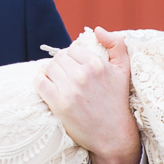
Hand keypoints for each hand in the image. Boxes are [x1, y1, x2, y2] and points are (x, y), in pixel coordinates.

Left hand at [36, 28, 140, 163]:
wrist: (113, 134)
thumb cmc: (117, 101)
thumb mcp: (124, 70)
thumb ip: (116, 45)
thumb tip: (97, 29)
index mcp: (97, 64)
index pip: (72, 50)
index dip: (71, 58)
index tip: (74, 68)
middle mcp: (83, 75)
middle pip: (59, 58)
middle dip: (60, 65)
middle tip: (64, 76)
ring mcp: (70, 90)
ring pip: (48, 68)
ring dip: (49, 73)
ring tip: (56, 81)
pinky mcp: (59, 104)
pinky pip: (40, 83)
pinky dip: (39, 81)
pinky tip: (45, 86)